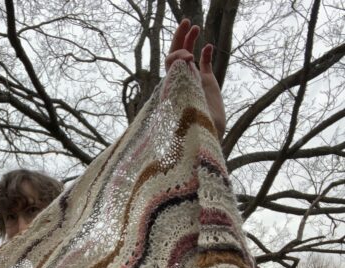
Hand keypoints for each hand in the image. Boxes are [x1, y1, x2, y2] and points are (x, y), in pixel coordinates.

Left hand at [165, 19, 225, 138]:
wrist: (205, 136)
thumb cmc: (190, 125)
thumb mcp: (182, 101)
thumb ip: (181, 81)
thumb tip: (185, 60)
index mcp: (173, 84)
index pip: (170, 60)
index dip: (177, 53)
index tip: (188, 57)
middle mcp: (181, 80)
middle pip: (177, 54)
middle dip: (180, 37)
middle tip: (186, 21)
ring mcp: (194, 80)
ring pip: (190, 56)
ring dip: (191, 41)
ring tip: (195, 27)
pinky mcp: (206, 84)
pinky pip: (204, 65)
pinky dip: (205, 54)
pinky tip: (208, 47)